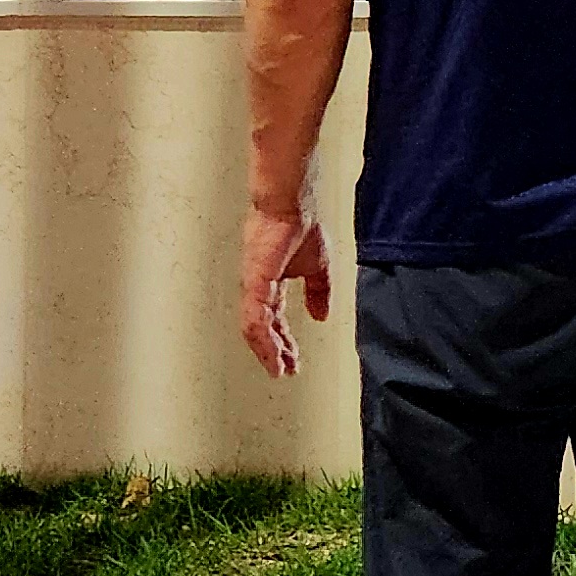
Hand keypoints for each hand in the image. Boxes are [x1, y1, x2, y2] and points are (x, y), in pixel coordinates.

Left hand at [240, 203, 331, 377]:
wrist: (295, 204)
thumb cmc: (302, 225)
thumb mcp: (319, 267)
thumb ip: (319, 292)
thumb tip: (321, 315)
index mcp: (272, 283)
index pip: (275, 320)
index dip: (285, 341)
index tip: (293, 361)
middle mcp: (259, 288)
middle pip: (263, 329)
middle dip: (275, 352)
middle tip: (283, 371)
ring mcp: (254, 286)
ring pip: (255, 329)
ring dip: (267, 351)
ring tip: (277, 369)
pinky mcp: (254, 283)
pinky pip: (254, 318)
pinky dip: (263, 338)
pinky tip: (271, 352)